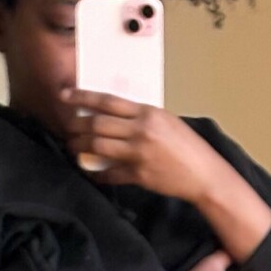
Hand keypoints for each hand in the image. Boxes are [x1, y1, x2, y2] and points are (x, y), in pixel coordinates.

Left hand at [58, 88, 223, 200]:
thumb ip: (142, 117)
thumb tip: (116, 115)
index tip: (66, 96)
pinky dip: (97, 173)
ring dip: (80, 147)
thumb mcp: (166, 121)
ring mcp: (139, 153)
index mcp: (147, 113)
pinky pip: (110, 173)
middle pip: (97, 124)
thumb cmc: (189, 147)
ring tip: (73, 147)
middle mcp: (141, 131)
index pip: (107, 101)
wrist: (204, 174)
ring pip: (98, 146)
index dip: (82, 97)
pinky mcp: (139, 174)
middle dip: (75, 125)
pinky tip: (90, 171)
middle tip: (66, 127)